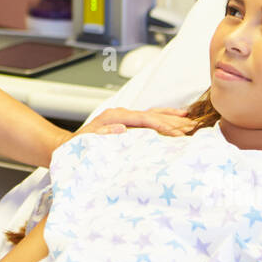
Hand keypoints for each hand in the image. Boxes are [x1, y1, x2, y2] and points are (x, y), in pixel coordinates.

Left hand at [73, 106, 197, 139]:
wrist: (68, 146)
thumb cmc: (78, 147)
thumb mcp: (88, 142)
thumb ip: (104, 134)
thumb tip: (121, 128)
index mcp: (115, 117)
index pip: (145, 120)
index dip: (163, 126)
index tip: (178, 135)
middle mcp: (123, 114)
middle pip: (154, 115)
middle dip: (174, 122)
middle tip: (194, 129)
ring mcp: (127, 117)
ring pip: (155, 114)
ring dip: (173, 118)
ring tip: (192, 122)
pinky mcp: (129, 122)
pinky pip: (151, 118)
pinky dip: (166, 118)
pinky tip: (178, 119)